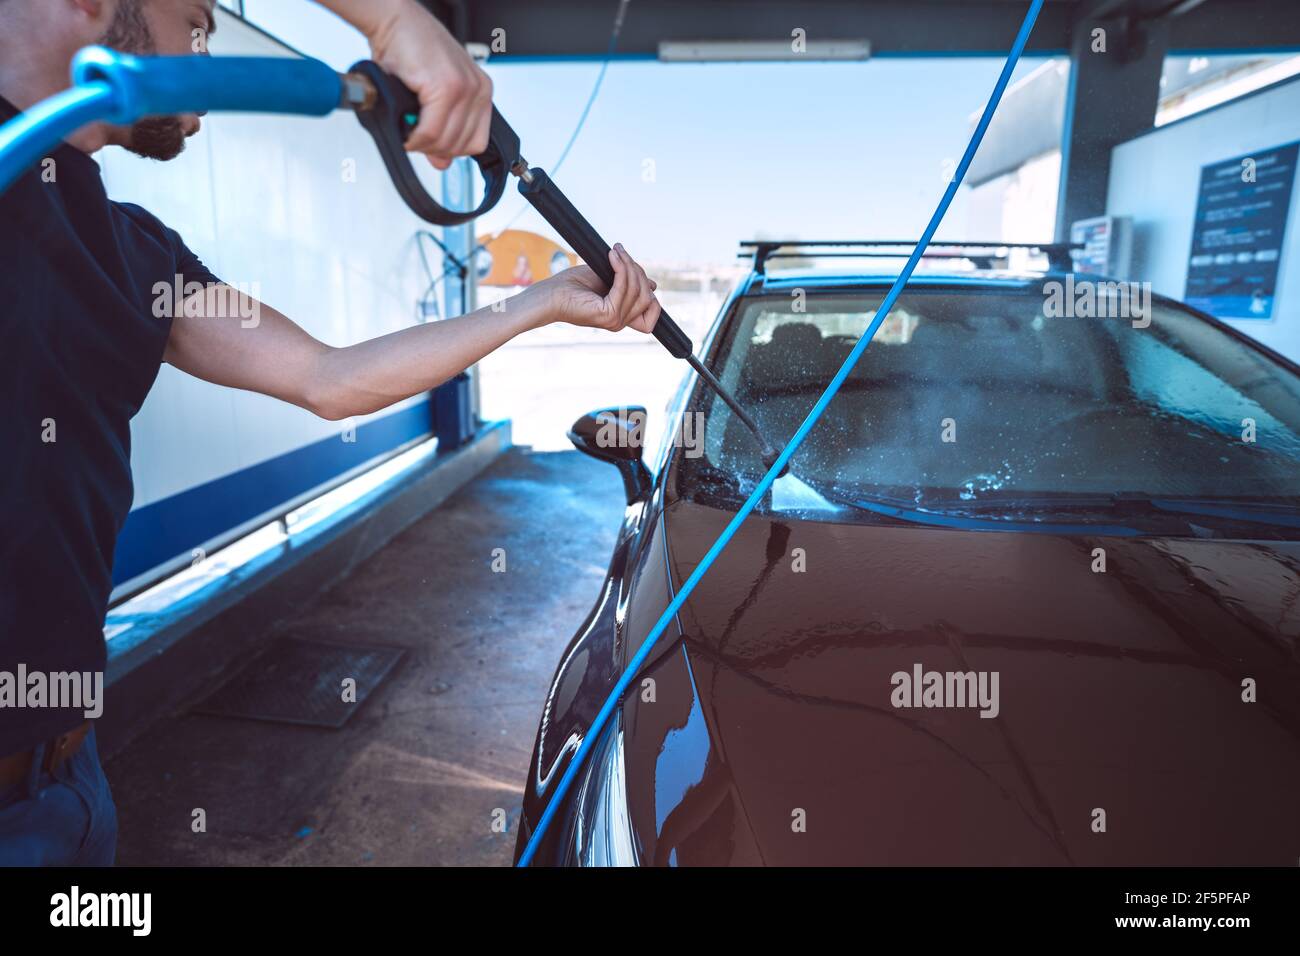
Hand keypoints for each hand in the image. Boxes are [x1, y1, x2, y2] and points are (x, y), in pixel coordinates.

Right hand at [364, 0, 492, 169]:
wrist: (395, 20)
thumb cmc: (411, 50)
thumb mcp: (433, 94)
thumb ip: (442, 130)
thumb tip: (442, 163)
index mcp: (481, 92)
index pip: (476, 143)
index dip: (451, 151)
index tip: (432, 147)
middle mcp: (478, 89)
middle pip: (460, 146)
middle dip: (433, 149)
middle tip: (414, 138)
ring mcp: (465, 88)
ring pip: (446, 142)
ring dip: (422, 144)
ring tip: (408, 131)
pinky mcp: (446, 87)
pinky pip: (431, 132)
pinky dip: (415, 138)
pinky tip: (406, 129)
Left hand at [531, 244, 661, 333]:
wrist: (552, 293)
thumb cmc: (573, 285)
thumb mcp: (608, 280)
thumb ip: (629, 282)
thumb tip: (653, 284)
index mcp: (621, 317)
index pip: (653, 313)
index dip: (652, 294)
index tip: (637, 272)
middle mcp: (620, 323)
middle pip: (647, 296)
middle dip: (637, 270)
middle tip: (620, 253)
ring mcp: (615, 321)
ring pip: (638, 290)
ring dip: (628, 266)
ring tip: (615, 252)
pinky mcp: (608, 315)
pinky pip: (624, 288)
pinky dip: (621, 269)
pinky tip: (612, 257)